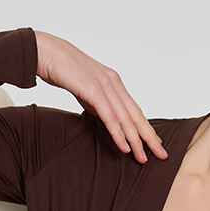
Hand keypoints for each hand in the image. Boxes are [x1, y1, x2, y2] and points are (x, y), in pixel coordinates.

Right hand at [34, 30, 166, 164]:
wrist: (47, 52)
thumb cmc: (63, 70)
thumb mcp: (85, 90)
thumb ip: (97, 103)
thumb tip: (106, 119)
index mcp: (114, 82)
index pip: (134, 109)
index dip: (146, 128)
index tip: (156, 143)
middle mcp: (114, 83)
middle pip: (136, 115)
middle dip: (149, 137)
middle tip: (161, 155)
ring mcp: (105, 86)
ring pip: (125, 118)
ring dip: (136, 140)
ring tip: (143, 157)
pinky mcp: (93, 90)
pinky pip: (109, 116)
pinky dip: (118, 133)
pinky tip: (125, 147)